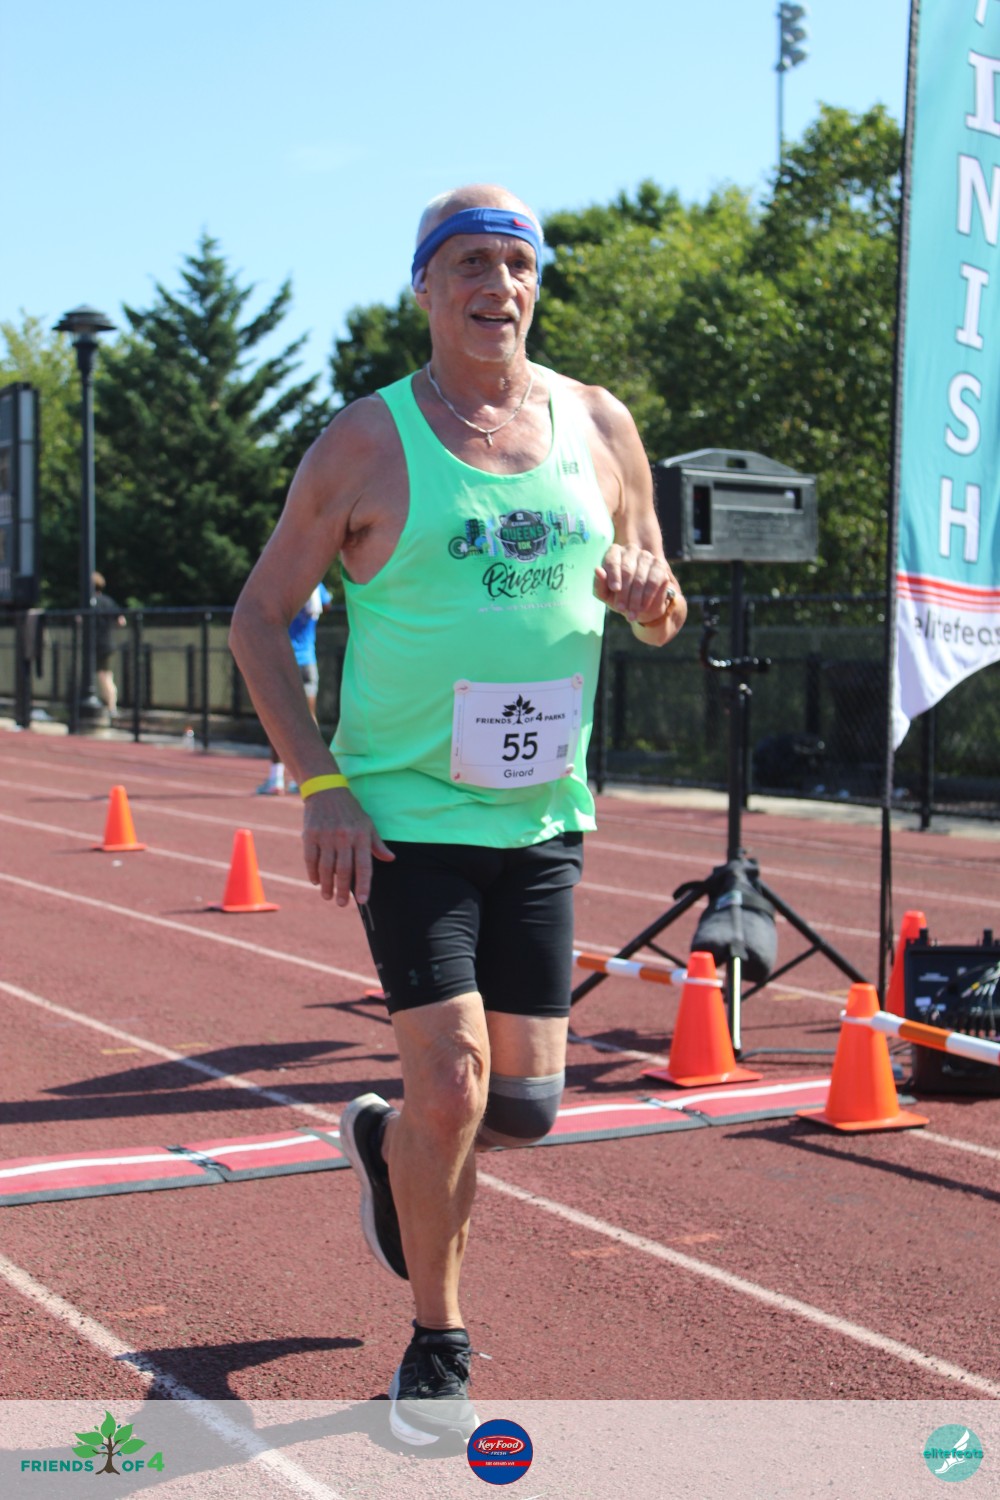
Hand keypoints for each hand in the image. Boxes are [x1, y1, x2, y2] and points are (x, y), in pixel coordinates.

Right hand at [301, 788, 394, 906]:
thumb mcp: (367, 824)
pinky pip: (311, 859)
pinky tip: (316, 881)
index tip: (364, 901)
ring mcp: (326, 836)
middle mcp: (344, 837)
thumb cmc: (350, 810)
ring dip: (327, 885)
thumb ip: (377, 844)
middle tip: (342, 904)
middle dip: (343, 890)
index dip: (365, 885)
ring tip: (328, 896)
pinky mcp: (310, 834)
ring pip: (326, 867)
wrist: (326, 790)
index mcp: (361, 836)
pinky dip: (313, 872)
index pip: (364, 866)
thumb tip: (391, 859)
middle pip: (344, 870)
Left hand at [594, 543, 675, 623]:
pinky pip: (654, 582)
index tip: (615, 590)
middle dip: (624, 593)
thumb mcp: (604, 593)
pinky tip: (642, 607)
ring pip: (640, 578)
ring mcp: (647, 556)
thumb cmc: (617, 596)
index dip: (613, 576)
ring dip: (635, 599)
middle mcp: (631, 550)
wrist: (639, 606)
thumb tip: (597, 570)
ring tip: (631, 613)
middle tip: (621, 609)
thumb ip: (599, 583)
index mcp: (614, 552)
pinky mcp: (660, 566)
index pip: (612, 561)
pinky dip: (647, 597)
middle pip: (627, 570)